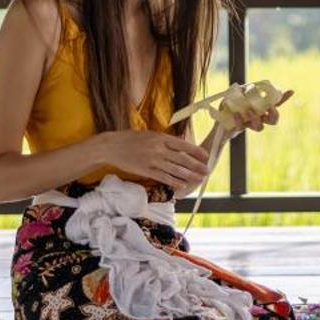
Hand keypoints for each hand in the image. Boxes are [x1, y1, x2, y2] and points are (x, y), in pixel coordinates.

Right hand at [96, 131, 211, 188]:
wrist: (112, 146)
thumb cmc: (131, 139)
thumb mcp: (150, 134)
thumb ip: (165, 139)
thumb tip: (181, 141)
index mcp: (161, 138)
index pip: (182, 145)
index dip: (195, 151)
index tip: (206, 156)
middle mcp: (158, 149)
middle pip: (181, 159)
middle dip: (196, 166)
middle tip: (207, 171)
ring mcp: (152, 160)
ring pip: (174, 169)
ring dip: (188, 175)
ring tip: (199, 179)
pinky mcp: (145, 170)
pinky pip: (163, 177)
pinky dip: (173, 181)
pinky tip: (182, 185)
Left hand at [228, 88, 291, 133]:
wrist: (219, 118)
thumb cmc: (232, 103)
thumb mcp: (241, 92)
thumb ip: (250, 90)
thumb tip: (254, 86)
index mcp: (262, 107)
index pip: (276, 104)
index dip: (284, 98)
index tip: (289, 91)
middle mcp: (259, 118)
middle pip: (274, 120)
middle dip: (273, 114)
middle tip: (268, 108)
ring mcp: (250, 124)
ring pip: (260, 127)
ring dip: (256, 118)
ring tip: (248, 111)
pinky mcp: (239, 128)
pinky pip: (242, 126)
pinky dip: (239, 120)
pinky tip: (236, 113)